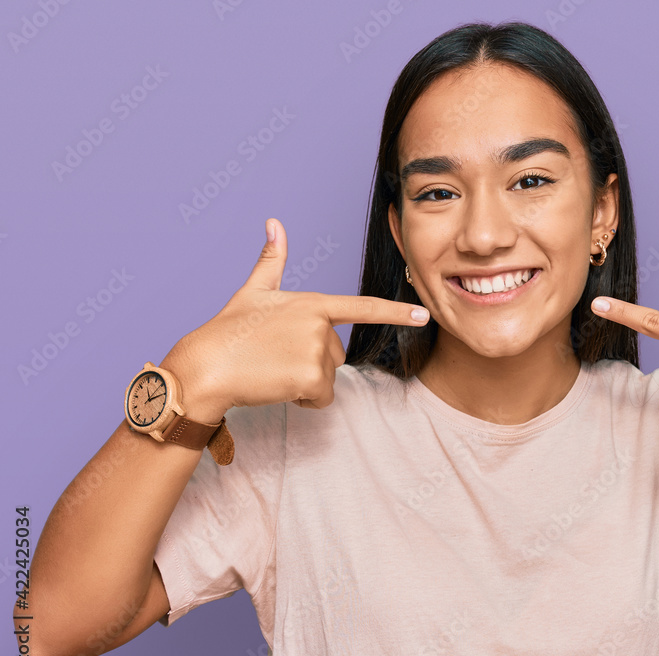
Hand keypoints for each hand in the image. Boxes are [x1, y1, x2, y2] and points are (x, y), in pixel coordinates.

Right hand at [160, 218, 429, 420]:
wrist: (206, 367)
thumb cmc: (228, 331)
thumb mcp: (253, 292)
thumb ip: (272, 261)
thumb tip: (274, 223)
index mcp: (312, 303)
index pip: (362, 308)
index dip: (395, 312)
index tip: (423, 315)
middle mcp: (320, 324)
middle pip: (335, 355)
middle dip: (311, 363)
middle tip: (276, 357)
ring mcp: (317, 350)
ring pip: (328, 378)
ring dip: (305, 382)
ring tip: (273, 370)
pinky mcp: (312, 377)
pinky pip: (321, 398)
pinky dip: (303, 400)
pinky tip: (278, 386)